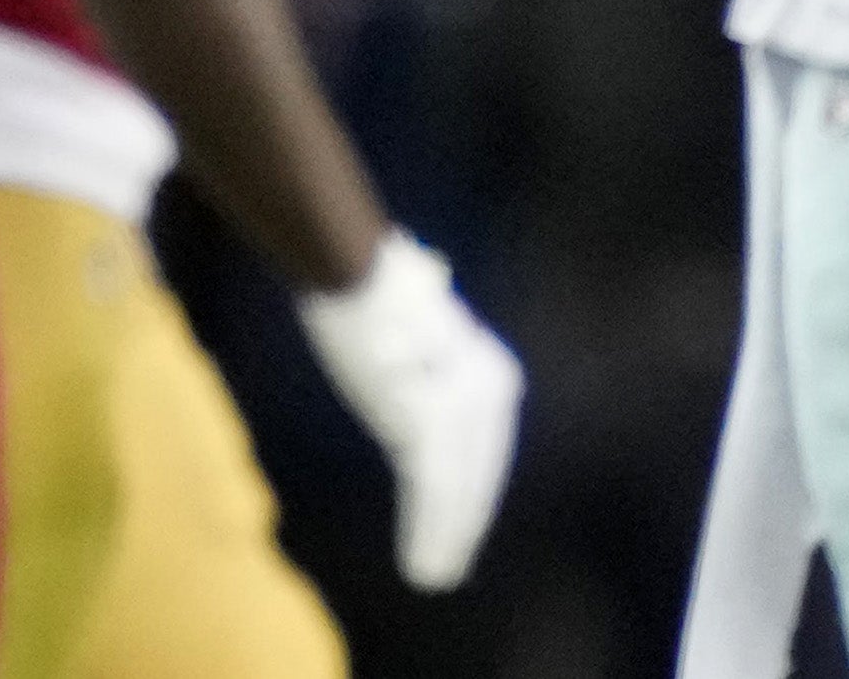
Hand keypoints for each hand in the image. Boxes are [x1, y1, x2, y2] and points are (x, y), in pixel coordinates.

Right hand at [296, 232, 523, 591]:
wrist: (358, 272)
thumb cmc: (380, 302)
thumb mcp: (421, 345)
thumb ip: (429, 383)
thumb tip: (419, 404)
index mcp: (491, 372)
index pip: (487, 451)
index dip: (475, 496)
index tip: (464, 533)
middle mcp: (490, 388)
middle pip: (480, 474)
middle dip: (466, 524)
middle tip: (451, 569)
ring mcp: (465, 405)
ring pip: (461, 490)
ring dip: (449, 537)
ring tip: (438, 576)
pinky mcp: (433, 417)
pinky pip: (437, 487)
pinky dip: (433, 529)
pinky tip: (428, 562)